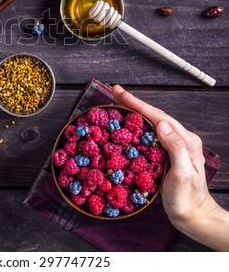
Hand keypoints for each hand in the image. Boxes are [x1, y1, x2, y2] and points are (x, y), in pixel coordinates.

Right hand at [112, 85, 217, 234]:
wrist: (194, 216)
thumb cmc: (187, 199)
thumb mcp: (182, 174)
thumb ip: (175, 148)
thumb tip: (161, 125)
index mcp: (185, 141)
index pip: (158, 116)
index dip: (138, 104)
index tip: (121, 94)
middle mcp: (180, 139)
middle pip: (154, 115)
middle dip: (134, 103)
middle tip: (115, 93)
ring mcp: (174, 145)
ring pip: (151, 123)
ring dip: (135, 112)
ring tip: (119, 103)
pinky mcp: (167, 152)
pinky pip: (150, 134)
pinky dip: (137, 125)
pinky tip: (128, 125)